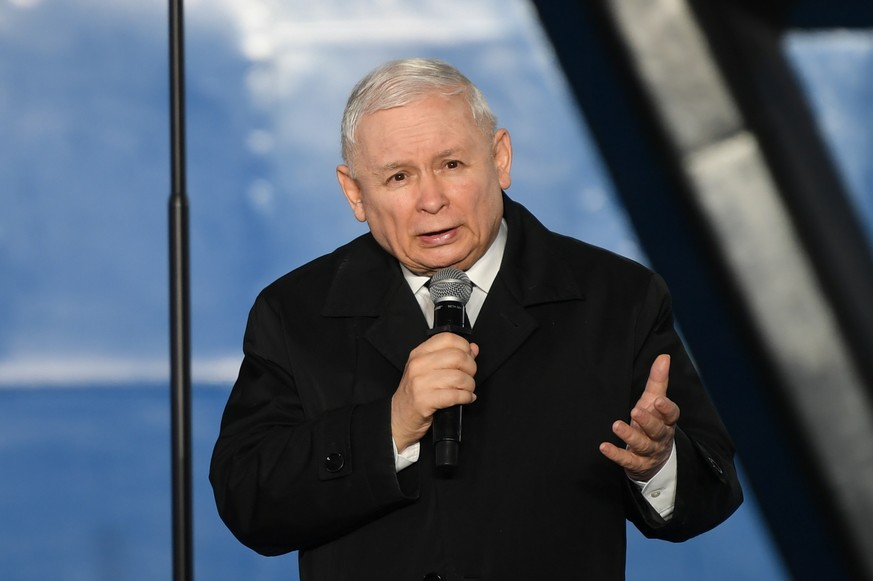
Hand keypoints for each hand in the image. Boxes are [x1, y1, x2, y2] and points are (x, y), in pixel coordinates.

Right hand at [391, 333, 478, 450]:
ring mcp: (420, 382)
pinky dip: (466, 397)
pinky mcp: (424, 401)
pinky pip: (455, 395)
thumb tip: (473, 348)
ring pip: (459, 377)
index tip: (468, 357)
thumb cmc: (416, 393)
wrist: (399, 417)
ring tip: (467, 390)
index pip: (448, 338)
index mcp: (419, 353)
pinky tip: (466, 398)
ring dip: (469, 386)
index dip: (465, 347)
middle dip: (471, 368)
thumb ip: (450, 356)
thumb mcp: (428, 370)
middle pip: (458, 357)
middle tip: (469, 376)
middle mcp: (418, 365)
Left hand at [599, 354, 679, 480]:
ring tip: (616, 425)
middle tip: (635, 411)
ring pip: (642, 445)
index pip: (671, 415)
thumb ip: (658, 380)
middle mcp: (660, 437)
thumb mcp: (654, 402)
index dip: (666, 409)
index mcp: (666, 421)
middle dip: (648, 421)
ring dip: (630, 435)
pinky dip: (616, 454)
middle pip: (657, 430)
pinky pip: (627, 460)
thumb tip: (664, 356)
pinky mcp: (636, 464)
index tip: (658, 400)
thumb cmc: (653, 423)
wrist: (654, 459)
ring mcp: (649, 452)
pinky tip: (604, 447)